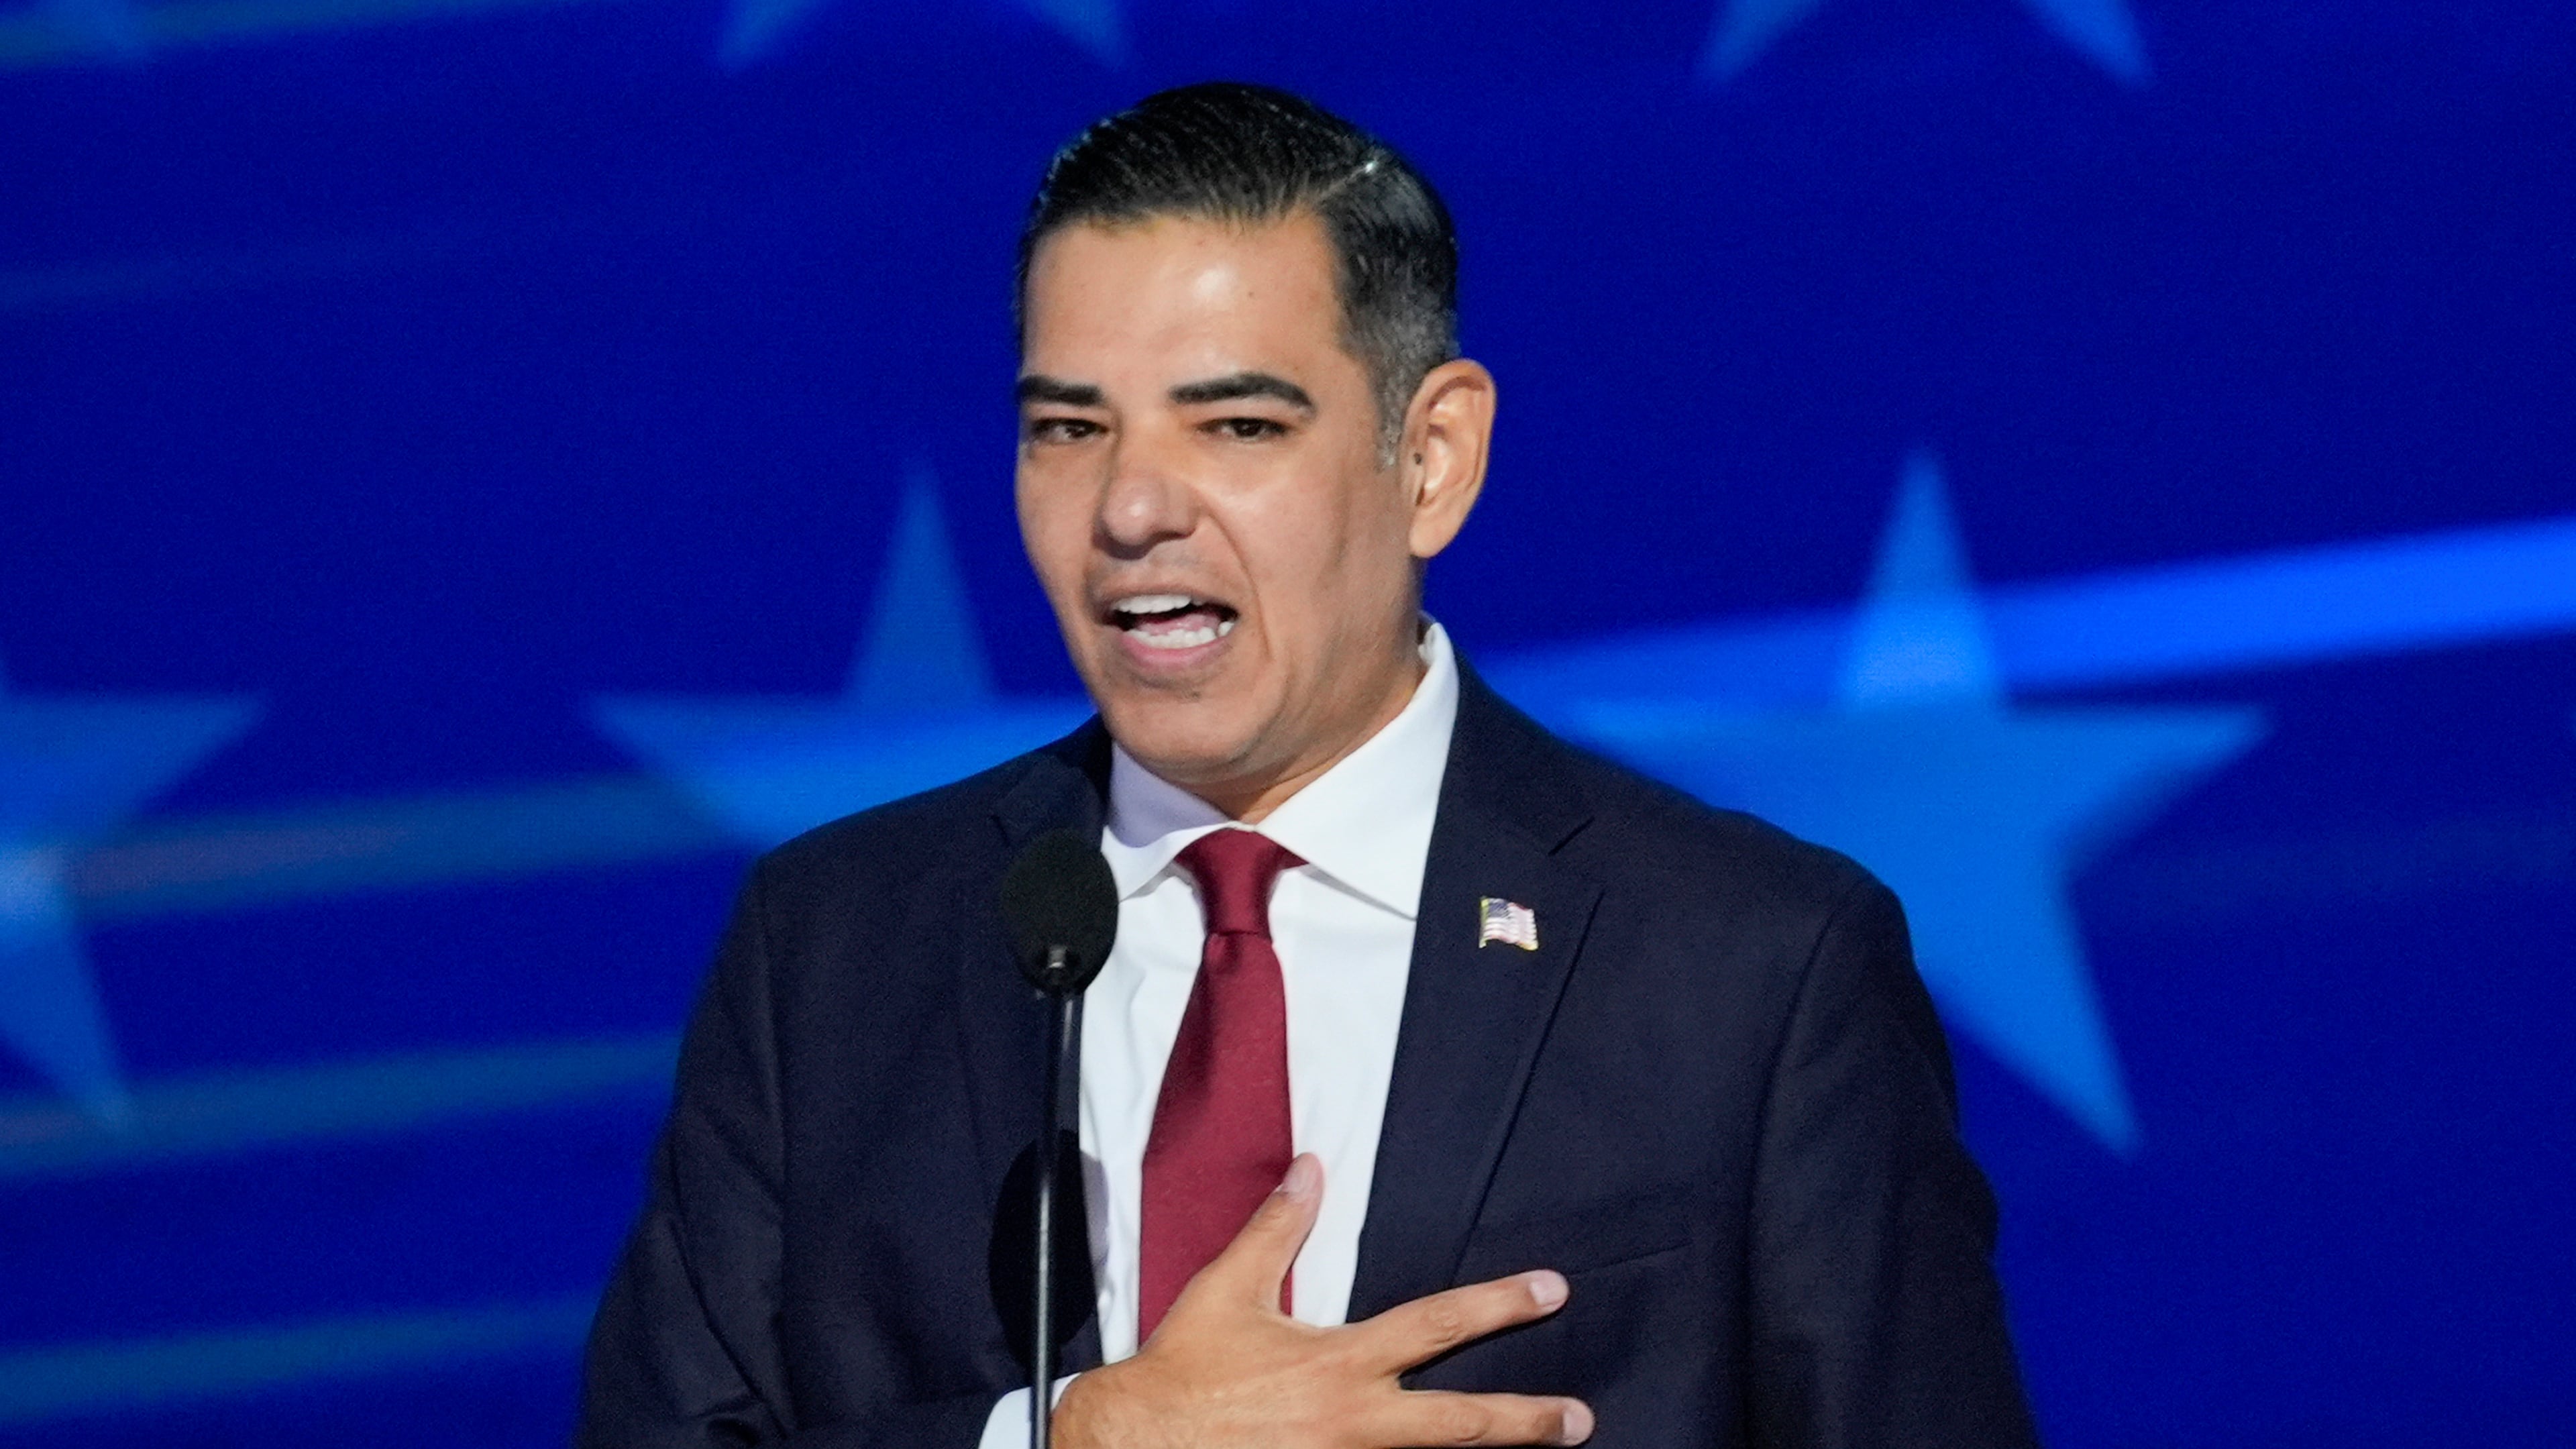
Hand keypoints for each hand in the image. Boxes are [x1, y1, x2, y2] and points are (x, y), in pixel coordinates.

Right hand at [1053, 1154, 1592, 1447]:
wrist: (1134, 1446)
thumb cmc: (1182, 1370)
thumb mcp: (1227, 1289)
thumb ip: (1277, 1228)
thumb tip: (1312, 1168)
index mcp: (1340, 1365)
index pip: (1437, 1324)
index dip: (1500, 1304)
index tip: (1551, 1290)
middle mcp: (1354, 1423)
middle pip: (1461, 1425)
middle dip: (1526, 1421)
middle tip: (1579, 1419)